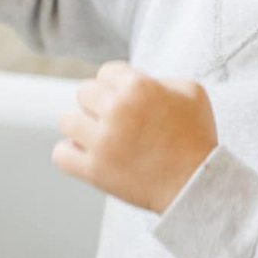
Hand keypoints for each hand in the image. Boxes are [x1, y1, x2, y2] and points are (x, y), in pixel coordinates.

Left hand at [53, 61, 217, 213]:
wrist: (196, 185)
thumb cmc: (196, 137)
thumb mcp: (191, 92)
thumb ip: (159, 78)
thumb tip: (132, 79)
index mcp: (138, 87)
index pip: (106, 72)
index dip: (117, 84)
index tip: (127, 100)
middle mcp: (117, 110)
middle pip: (83, 92)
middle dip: (98, 103)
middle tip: (116, 120)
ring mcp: (102, 142)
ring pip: (67, 121)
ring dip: (81, 127)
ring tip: (99, 137)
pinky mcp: (94, 171)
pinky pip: (60, 154)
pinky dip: (70, 154)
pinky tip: (87, 155)